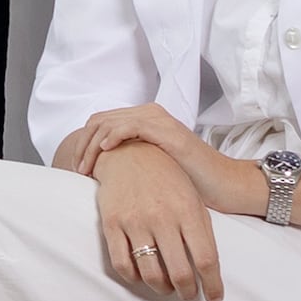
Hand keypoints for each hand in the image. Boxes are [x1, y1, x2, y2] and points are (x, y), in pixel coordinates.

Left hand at [52, 100, 204, 180]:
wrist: (224, 185)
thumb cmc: (190, 181)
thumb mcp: (152, 169)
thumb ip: (131, 162)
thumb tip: (101, 174)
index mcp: (144, 121)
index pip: (100, 123)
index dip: (83, 144)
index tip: (76, 169)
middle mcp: (149, 115)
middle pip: (98, 121)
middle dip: (81, 145)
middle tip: (75, 170)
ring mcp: (158, 120)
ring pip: (108, 123)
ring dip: (91, 146)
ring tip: (84, 168)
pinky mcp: (166, 131)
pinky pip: (130, 127)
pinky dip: (112, 137)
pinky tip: (104, 153)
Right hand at [92, 142, 224, 300]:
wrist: (130, 153)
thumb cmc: (168, 180)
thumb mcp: (192, 199)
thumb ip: (202, 232)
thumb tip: (208, 270)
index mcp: (189, 211)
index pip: (206, 260)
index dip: (213, 286)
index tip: (214, 299)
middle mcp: (163, 217)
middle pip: (180, 273)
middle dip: (187, 292)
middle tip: (188, 295)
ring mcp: (136, 221)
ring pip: (151, 274)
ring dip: (162, 288)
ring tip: (166, 287)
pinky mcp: (112, 223)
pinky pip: (122, 264)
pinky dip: (133, 278)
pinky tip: (141, 276)